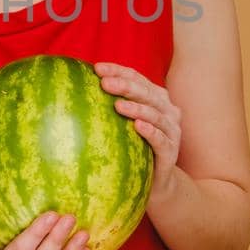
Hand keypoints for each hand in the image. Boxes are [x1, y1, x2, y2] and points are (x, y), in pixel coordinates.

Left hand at [94, 61, 180, 192]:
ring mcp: (172, 131)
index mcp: (156, 98)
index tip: (97, 68)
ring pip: (156, 114)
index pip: (137, 78)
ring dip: (137, 108)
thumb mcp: (123, 124)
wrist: (156, 181)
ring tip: (118, 105)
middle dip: (126, 86)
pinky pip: (161, 140)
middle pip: (147, 93)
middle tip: (104, 83)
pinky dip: (150, 132)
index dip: (118, 71)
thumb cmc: (135, 147)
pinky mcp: (171, 152)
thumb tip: (77, 86)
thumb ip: (111, 104)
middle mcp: (167, 110)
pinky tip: (137, 127)